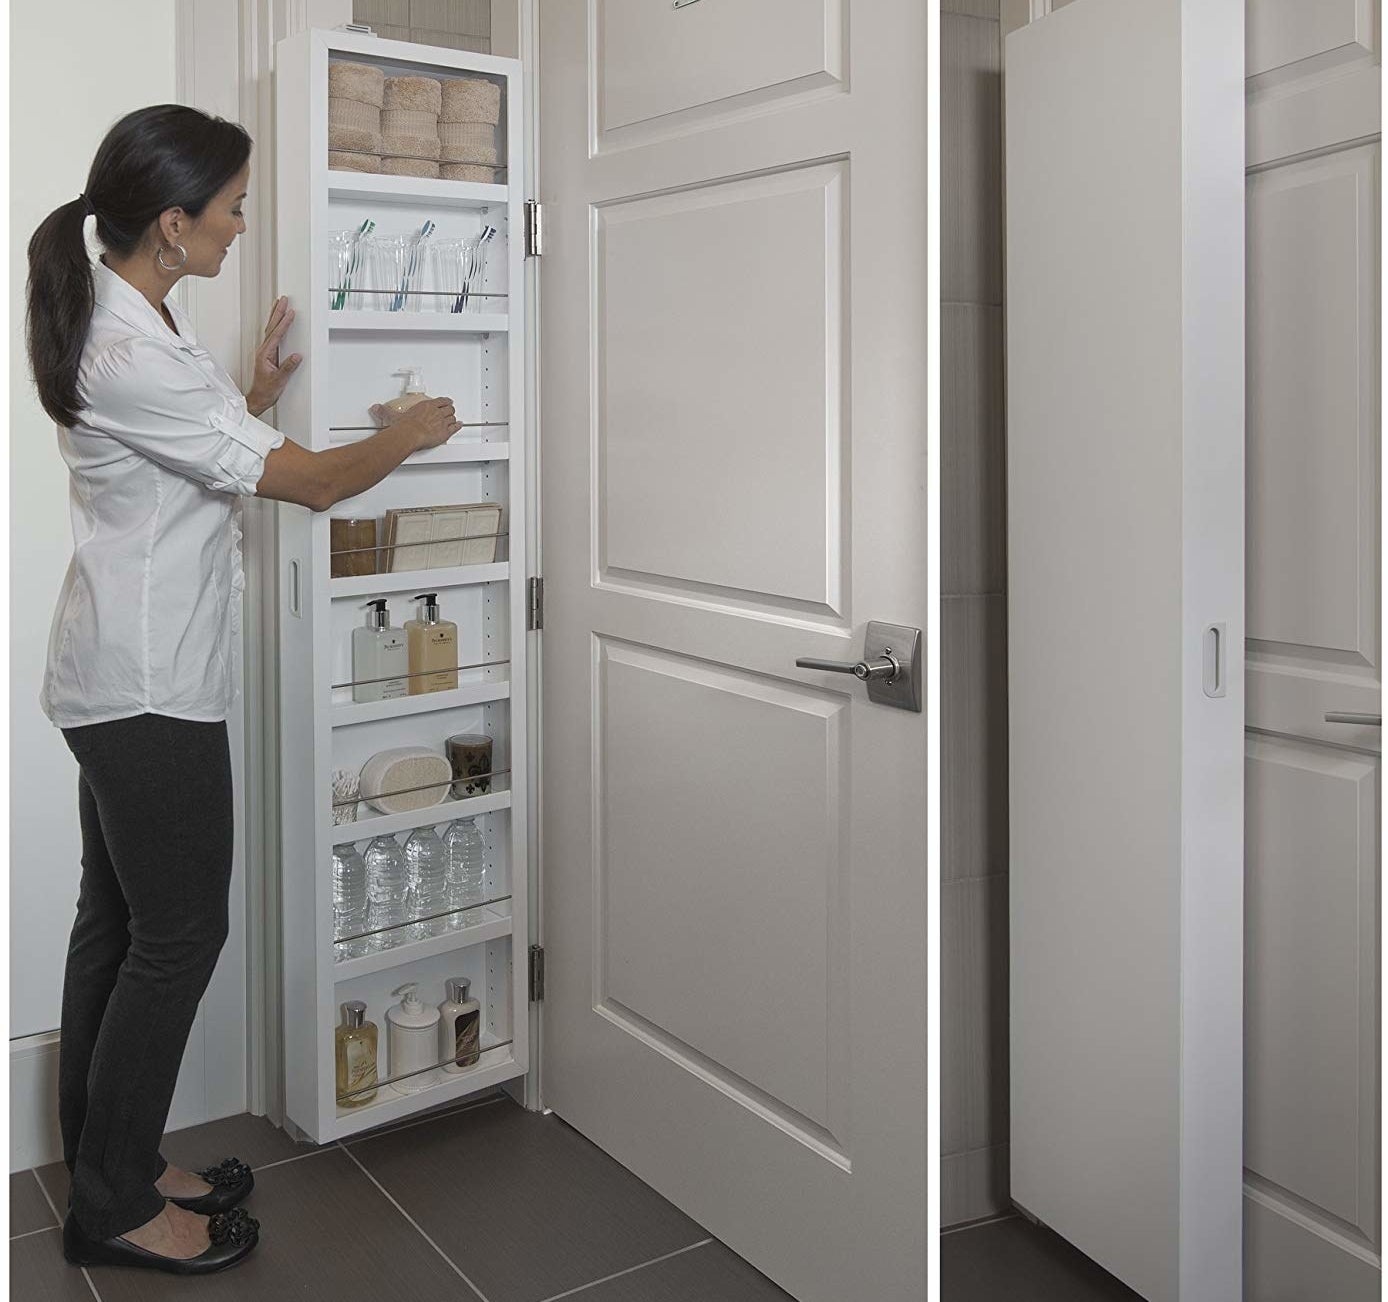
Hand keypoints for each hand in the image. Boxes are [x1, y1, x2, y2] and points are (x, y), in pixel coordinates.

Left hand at [245, 297, 302, 415]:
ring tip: (280, 305)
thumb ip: (288, 367)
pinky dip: (276, 327)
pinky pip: (272, 336)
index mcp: (265, 354)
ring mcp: (265, 352)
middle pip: (271, 327)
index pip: (276, 335)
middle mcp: (263, 351)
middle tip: (283, 300)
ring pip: (270, 330)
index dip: (284, 323)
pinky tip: (279, 323)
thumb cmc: (266, 390)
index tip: (290, 313)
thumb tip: (296, 356)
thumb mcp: (280, 380)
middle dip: (277, 312)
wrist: (259, 398)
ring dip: (275, 316)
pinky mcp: (268, 355)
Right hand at [381, 397, 460, 451]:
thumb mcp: (393, 416)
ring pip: (452, 417)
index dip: (444, 401)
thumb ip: (385, 411)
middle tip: (450, 410)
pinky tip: (459, 425)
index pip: (439, 401)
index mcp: (426, 406)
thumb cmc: (405, 425)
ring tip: (454, 418)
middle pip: (448, 408)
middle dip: (450, 409)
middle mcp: (436, 412)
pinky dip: (458, 426)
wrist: (411, 434)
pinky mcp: (445, 432)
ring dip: (453, 418)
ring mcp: (442, 422)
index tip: (445, 401)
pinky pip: (455, 427)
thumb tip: (377, 408)